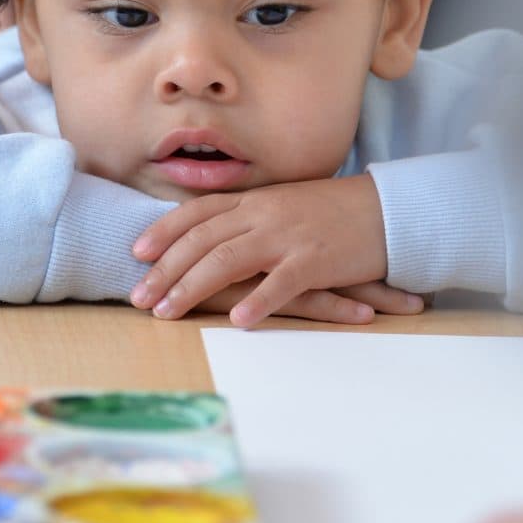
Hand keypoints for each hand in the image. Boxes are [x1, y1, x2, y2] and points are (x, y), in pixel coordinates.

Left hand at [130, 176, 396, 326]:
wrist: (387, 209)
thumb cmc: (334, 212)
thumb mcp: (284, 206)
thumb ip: (250, 219)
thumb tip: (213, 237)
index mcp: (256, 200)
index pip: (198, 212)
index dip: (164, 231)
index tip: (136, 253)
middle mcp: (264, 214)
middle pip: (202, 240)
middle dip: (165, 270)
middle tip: (138, 299)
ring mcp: (288, 236)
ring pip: (229, 259)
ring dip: (192, 287)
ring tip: (167, 314)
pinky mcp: (316, 261)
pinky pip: (281, 283)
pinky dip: (257, 301)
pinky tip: (236, 321)